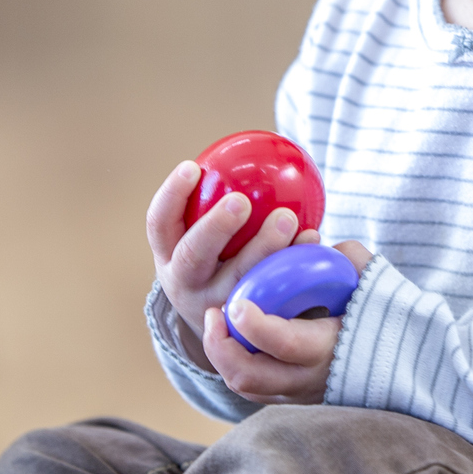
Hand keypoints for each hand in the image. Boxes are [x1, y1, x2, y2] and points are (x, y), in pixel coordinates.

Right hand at [146, 161, 317, 361]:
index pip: (159, 223)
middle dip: (215, 227)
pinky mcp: (248, 323)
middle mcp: (185, 285)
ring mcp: (216, 307)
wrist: (224, 326)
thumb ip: (216, 201)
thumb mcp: (203, 237)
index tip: (193, 166)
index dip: (171, 195)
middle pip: (193, 256)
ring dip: (263, 248)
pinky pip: (271, 293)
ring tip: (288, 218)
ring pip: (237, 279)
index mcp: (168, 256)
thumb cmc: (218, 258)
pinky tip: (313, 239)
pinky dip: (293, 265)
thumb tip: (255, 147)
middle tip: (242, 201)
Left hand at [201, 239, 371, 404]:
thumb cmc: (385, 314)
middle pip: (250, 375)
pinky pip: (250, 386)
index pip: (284, 343)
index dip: (255, 325)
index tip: (237, 303)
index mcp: (330, 347)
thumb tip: (317, 245)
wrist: (400, 362)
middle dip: (221, 345)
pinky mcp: (288, 396)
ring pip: (244, 385)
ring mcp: (296, 392)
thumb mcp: (373, 280)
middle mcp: (309, 377)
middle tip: (215, 312)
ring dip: (222, 355)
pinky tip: (231, 334)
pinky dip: (233, 362)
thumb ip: (347, 260)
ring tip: (218, 321)